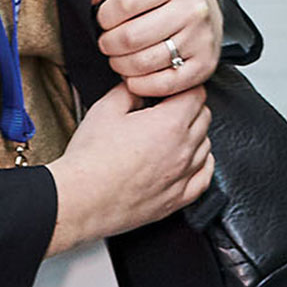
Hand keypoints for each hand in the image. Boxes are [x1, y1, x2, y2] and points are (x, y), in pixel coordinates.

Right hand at [46, 81, 212, 254]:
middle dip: (189, 106)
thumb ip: (130, 90)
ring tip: (171, 133)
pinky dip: (200, 164)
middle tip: (168, 106)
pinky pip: (203, 177)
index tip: (171, 88)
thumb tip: (140, 88)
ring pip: (205, 145)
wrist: (81, 199)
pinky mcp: (176, 200)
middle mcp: (182, 151)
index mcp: (169, 124)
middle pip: (204, 117)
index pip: (197, 94)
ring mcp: (181, 177)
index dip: (184, 86)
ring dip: (194, 134)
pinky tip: (188, 159)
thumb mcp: (106, 108)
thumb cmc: (90, 159)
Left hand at [93, 0, 222, 97]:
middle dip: (108, 44)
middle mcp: (193, 9)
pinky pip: (162, 85)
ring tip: (119, 58)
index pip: (125, 1)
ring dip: (120, 65)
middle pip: (131, 36)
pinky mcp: (204, 66)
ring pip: (143, 63)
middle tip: (107, 43)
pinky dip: (140, 84)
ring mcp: (201, 39)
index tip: (103, 19)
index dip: (104, 15)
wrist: (206, 8)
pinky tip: (134, 75)